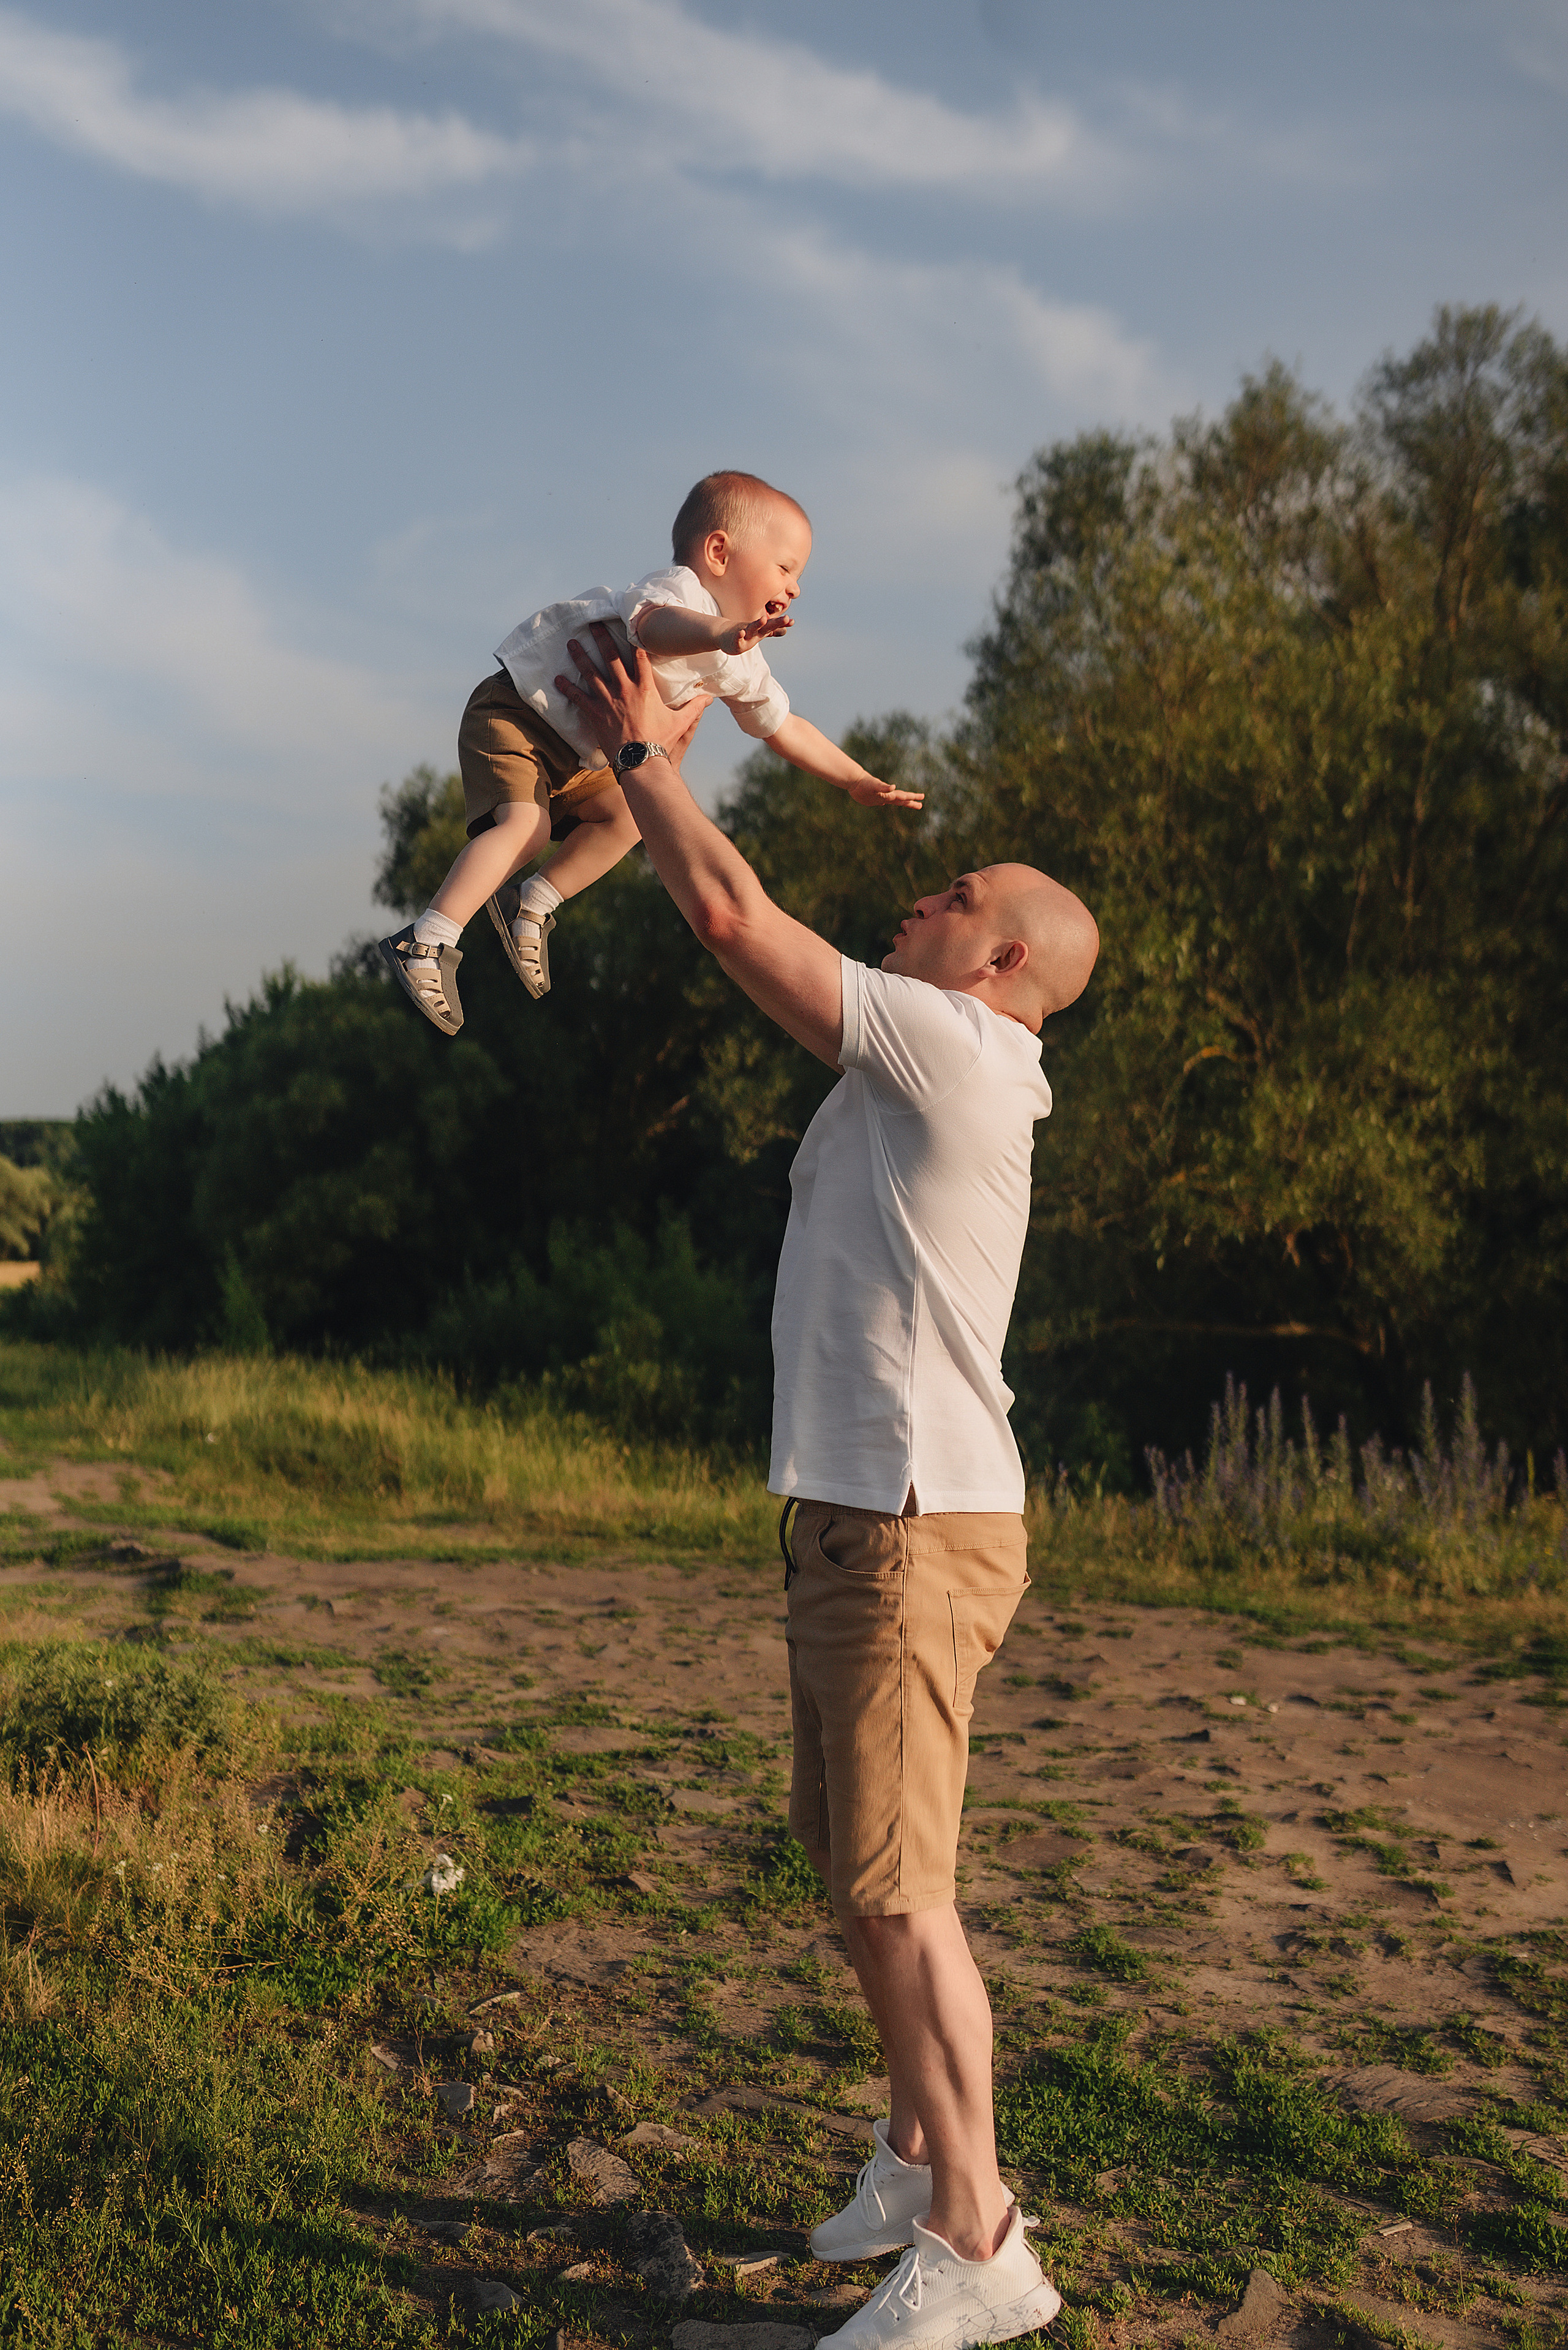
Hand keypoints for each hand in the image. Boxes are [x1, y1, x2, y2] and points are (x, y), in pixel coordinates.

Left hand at [556, 623, 710, 760]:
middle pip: (610, 658)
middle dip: (601, 639)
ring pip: (591, 673)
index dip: (633, 640)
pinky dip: (567, 688)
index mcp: (646, 689)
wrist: (641, 763)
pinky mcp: (596, 715)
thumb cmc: (661, 743)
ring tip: (571, 643)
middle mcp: (625, 690)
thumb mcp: (682, 724)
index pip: (639, 657)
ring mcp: (608, 701)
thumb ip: (694, 708)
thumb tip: (710, 697)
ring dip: (580, 657)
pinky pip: (578, 698)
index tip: (626, 625)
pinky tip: (557, 679)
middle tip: (592, 624)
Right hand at [718, 606, 793, 656]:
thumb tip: (786, 631)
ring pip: (751, 629)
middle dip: (776, 623)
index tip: (792, 621)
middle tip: (786, 618)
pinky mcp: (735, 641)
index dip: (781, 624)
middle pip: (766, 626)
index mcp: (760, 630)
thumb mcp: (759, 634)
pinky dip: (739, 635)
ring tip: (764, 619)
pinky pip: (737, 638)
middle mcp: (754, 630)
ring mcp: (744, 634)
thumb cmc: (744, 634)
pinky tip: (742, 633)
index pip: (773, 626)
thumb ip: (772, 632)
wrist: (723, 634)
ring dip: (757, 624)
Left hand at [844, 771, 925, 810]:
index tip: (922, 799)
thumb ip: (884, 788)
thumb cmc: (864, 782)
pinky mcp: (873, 798)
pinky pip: (881, 799)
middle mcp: (886, 795)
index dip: (912, 798)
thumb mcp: (874, 786)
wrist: (855, 780)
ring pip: (894, 800)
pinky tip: (885, 801)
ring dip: (902, 802)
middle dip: (911, 803)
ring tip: (907, 802)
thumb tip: (893, 787)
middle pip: (901, 800)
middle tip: (921, 805)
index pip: (903, 797)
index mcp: (888, 794)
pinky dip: (884, 800)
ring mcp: (880, 797)